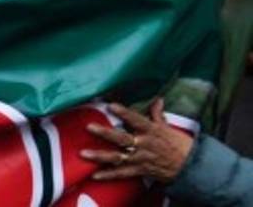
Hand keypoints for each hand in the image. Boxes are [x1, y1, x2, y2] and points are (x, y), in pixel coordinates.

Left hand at [79, 99, 193, 182]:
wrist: (190, 168)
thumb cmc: (178, 145)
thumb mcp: (168, 128)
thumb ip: (158, 114)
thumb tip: (157, 99)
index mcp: (151, 131)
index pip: (136, 119)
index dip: (124, 113)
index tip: (111, 105)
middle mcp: (143, 144)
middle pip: (122, 139)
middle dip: (105, 133)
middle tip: (89, 126)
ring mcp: (140, 159)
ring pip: (117, 157)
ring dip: (100, 156)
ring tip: (83, 153)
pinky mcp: (140, 171)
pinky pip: (122, 174)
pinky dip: (108, 175)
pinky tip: (94, 175)